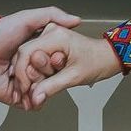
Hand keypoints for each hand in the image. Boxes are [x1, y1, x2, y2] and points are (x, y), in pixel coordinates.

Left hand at [0, 5, 79, 102]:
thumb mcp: (28, 18)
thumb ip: (52, 15)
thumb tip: (75, 20)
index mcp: (34, 51)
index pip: (55, 61)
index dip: (59, 61)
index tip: (59, 58)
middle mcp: (28, 67)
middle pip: (50, 78)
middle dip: (49, 76)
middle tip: (41, 68)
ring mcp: (21, 82)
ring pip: (42, 92)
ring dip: (42, 88)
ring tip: (35, 80)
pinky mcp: (13, 96)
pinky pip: (30, 104)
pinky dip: (34, 101)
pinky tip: (34, 93)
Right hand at [14, 25, 130, 106]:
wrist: (107, 58)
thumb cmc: (97, 62)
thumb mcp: (74, 77)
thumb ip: (52, 87)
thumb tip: (35, 97)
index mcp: (55, 36)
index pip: (27, 53)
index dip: (23, 75)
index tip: (26, 91)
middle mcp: (50, 33)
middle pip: (24, 55)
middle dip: (27, 77)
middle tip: (36, 92)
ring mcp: (49, 37)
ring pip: (28, 58)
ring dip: (31, 77)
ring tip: (40, 89)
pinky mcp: (49, 44)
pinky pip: (34, 59)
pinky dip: (35, 73)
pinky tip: (39, 85)